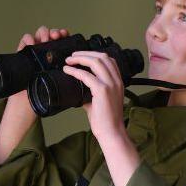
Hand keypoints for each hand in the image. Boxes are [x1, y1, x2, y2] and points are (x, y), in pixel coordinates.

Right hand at [8, 26, 70, 109]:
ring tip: (46, 39)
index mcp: (58, 55)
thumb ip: (72, 76)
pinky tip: (32, 42)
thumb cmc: (46, 92)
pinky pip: (25, 40)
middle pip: (52, 34)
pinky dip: (28, 38)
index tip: (66, 35)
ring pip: (40, 34)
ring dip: (44, 33)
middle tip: (56, 37)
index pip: (63, 40)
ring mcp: (35, 50)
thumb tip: (87, 75)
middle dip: (55, 32)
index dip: (65, 35)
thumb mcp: (62, 82)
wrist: (28, 99)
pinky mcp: (23, 52)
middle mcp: (47, 51)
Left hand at [63, 51, 140, 185]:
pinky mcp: (102, 91)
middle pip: (102, 56)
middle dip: (85, 53)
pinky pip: (86, 75)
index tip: (81, 56)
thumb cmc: (106, 120)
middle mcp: (117, 81)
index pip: (110, 60)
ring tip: (69, 60)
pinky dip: (75, 71)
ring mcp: (111, 85)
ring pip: (96, 61)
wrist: (112, 132)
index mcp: (118, 82)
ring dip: (80, 58)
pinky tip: (67, 70)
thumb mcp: (100, 101)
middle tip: (72, 56)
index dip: (94, 54)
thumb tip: (77, 88)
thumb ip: (91, 92)